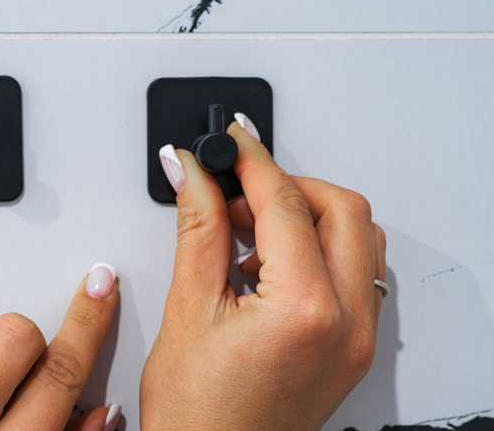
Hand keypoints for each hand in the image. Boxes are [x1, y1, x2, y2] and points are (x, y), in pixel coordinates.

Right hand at [141, 115, 385, 429]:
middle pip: (343, 210)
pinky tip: (270, 260)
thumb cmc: (197, 415)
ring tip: (249, 225)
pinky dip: (318, 250)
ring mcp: (359, 338)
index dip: (252, 161)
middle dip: (288, 184)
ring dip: (308, 216)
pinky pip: (355, 274)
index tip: (231, 142)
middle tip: (236, 184)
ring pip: (358, 239)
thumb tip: (192, 174)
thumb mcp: (187, 309)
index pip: (286, 204)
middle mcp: (348, 324)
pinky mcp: (354, 347)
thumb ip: (198, 228)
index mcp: (306, 311)